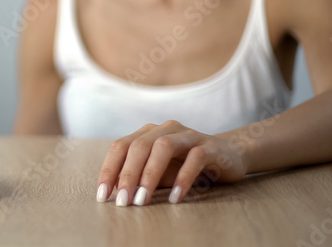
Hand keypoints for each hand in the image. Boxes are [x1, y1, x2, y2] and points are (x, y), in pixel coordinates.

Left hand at [96, 120, 247, 205]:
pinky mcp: (210, 146)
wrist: (229, 155)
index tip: (102, 195)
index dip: (109, 170)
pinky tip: (175, 197)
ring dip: (150, 175)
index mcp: (148, 133)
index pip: (121, 147)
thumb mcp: (160, 171)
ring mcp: (188, 135)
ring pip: (164, 147)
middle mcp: (165, 129)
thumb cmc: (186, 165)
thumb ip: (141, 177)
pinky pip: (195, 158)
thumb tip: (116, 194)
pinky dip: (183, 178)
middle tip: (122, 201)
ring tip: (142, 200)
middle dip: (127, 175)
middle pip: (139, 146)